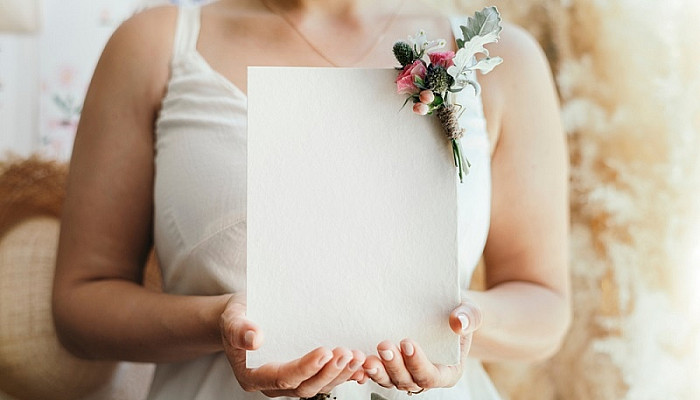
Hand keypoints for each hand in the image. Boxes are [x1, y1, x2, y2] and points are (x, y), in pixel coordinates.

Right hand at [219, 293, 366, 397]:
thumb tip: (254, 338)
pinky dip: (344, 375)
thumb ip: (240, 329)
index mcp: (254, 375)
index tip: (324, 352)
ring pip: (318, 386)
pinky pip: (326, 379)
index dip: (305, 367)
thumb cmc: (238, 317)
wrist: (244, 317)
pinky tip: (360, 367)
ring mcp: (291, 380)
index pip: (283, 377)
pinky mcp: (305, 373)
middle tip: (346, 353)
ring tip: (357, 357)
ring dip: (340, 374)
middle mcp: (273, 384)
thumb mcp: (233, 318)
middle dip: (328, 372)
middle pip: (305, 387)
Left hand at [362, 300, 482, 393]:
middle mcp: (423, 376)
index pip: (431, 376)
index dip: (418, 363)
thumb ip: (469, 317)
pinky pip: (377, 371)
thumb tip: (459, 322)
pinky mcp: (390, 364)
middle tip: (384, 345)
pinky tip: (356, 359)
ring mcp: (405, 372)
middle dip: (394, 365)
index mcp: (447, 371)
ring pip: (389, 380)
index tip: (407, 343)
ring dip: (377, 371)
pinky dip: (366, 368)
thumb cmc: (459, 313)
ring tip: (366, 358)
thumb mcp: (470, 311)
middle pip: (407, 380)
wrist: (446, 309)